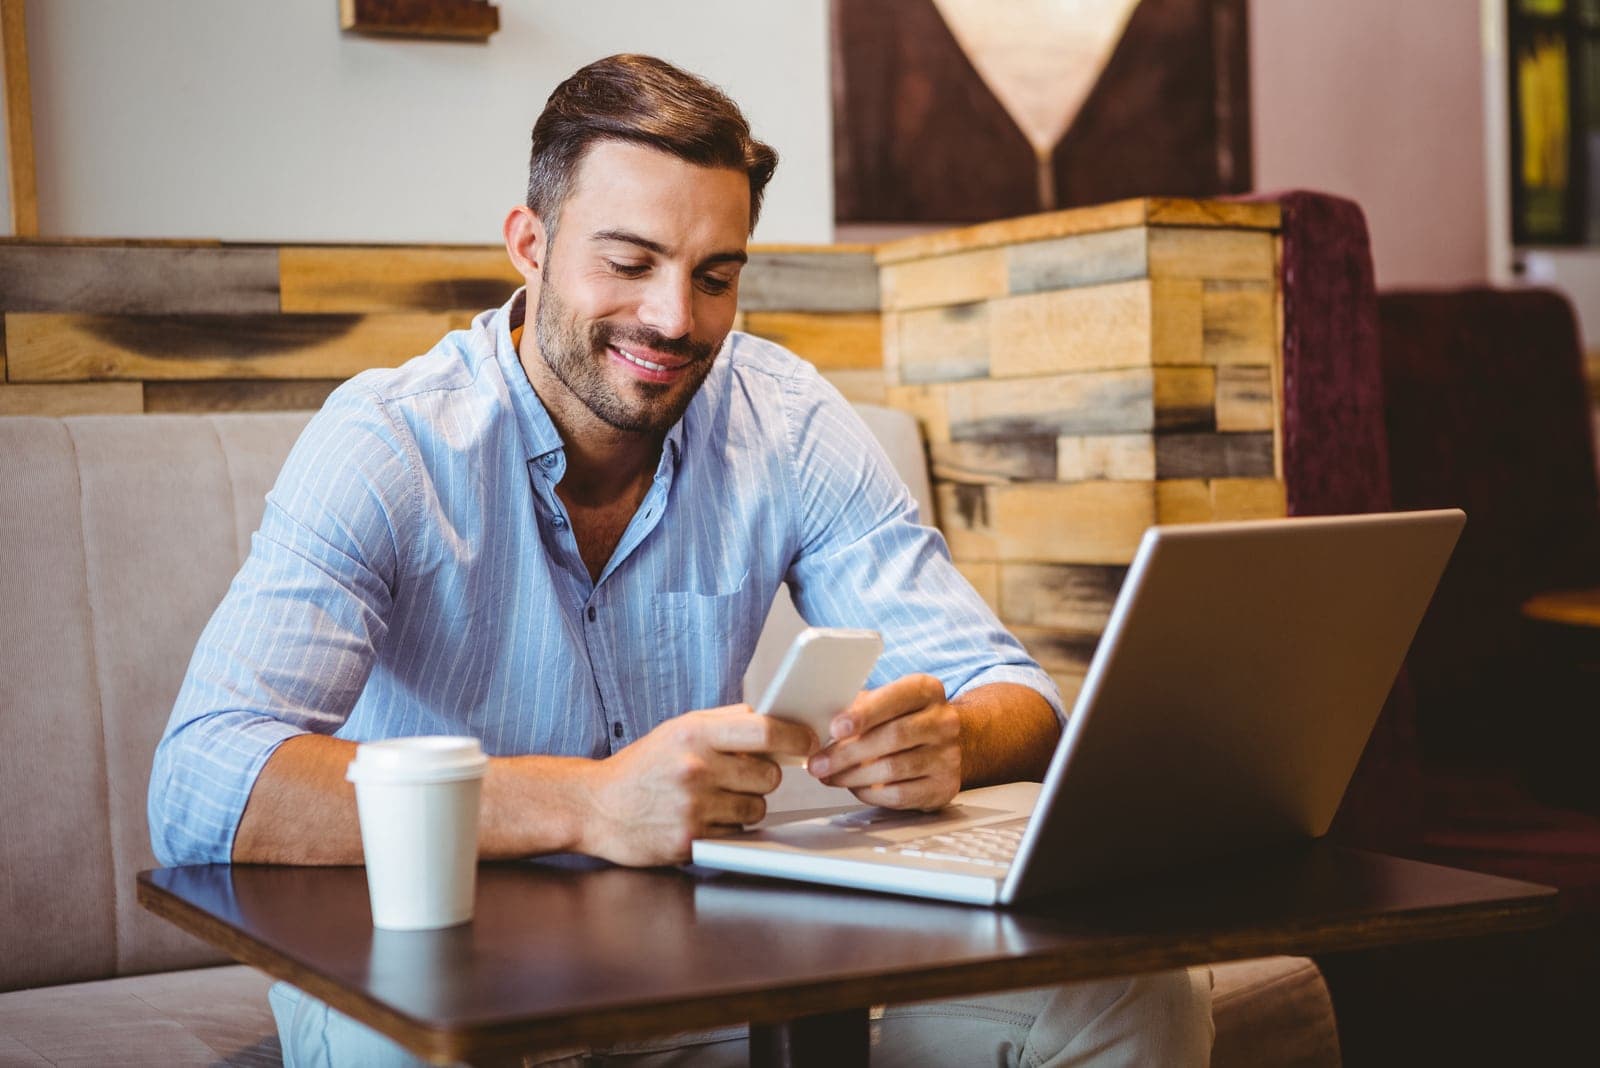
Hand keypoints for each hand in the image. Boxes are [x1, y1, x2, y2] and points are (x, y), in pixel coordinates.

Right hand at [578, 705, 815, 865]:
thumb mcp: (678, 729)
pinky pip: (736, 833)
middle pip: (769, 775)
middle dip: (761, 776)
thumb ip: (725, 722)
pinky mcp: (690, 841)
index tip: (807, 740)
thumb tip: (774, 717)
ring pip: (757, 808)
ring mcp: (693, 807)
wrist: (595, 806)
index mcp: (694, 734)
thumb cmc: (642, 766)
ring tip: (714, 798)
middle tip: (736, 776)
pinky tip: (700, 817)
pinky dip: (726, 827)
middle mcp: (696, 769)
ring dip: (745, 804)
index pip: (764, 730)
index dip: (794, 736)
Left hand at [805, 674, 960, 810]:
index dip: (864, 715)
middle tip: (818, 763)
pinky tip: (854, 788)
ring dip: (852, 776)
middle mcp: (943, 721)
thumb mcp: (883, 703)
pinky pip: (899, 795)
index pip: (895, 699)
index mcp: (926, 691)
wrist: (940, 745)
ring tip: (830, 776)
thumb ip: (857, 708)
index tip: (835, 728)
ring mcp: (948, 756)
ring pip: (893, 769)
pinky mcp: (944, 787)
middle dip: (847, 753)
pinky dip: (870, 793)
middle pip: (893, 737)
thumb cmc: (901, 720)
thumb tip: (818, 722)